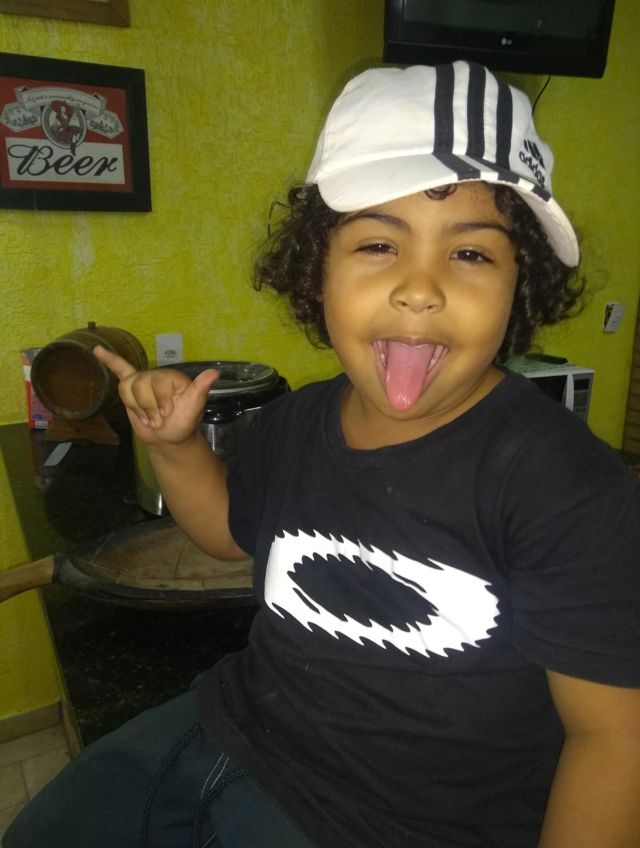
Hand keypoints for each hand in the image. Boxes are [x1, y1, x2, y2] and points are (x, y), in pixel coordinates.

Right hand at [94, 345, 218, 445]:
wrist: (169, 439)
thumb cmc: (183, 423)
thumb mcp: (194, 408)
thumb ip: (200, 389)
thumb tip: (215, 372)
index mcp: (172, 377)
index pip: (156, 383)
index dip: (159, 403)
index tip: (168, 414)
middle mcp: (156, 375)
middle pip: (139, 386)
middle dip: (147, 409)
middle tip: (158, 420)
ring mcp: (142, 380)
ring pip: (126, 389)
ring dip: (137, 409)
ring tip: (148, 418)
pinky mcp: (130, 388)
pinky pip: (119, 369)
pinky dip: (109, 359)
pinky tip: (97, 350)